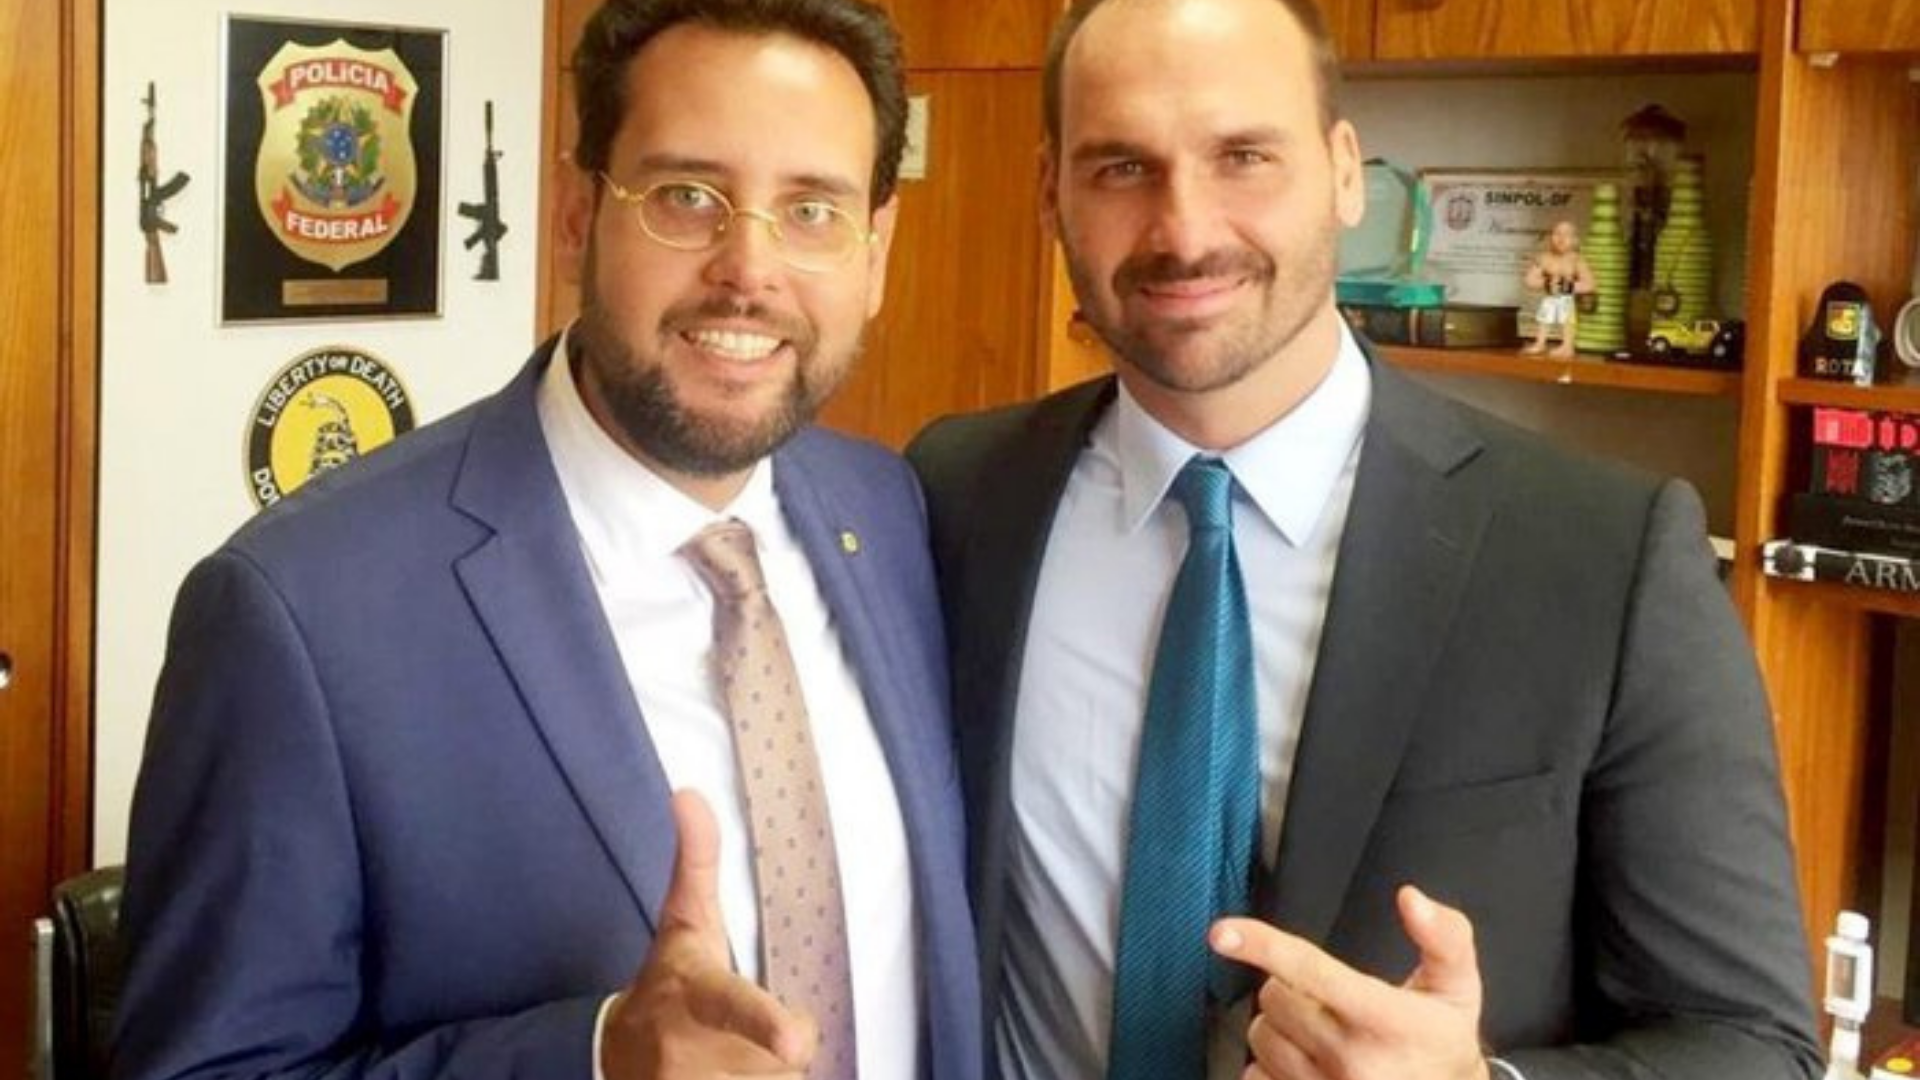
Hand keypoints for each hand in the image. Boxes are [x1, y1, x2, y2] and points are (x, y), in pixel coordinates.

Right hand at [600, 790, 816, 1078]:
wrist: (617, 1054)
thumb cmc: (668, 977)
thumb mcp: (685, 922)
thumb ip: (697, 861)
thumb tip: (688, 793)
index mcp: (701, 994)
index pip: (737, 1005)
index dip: (768, 1023)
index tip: (798, 1040)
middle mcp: (699, 1051)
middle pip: (783, 1058)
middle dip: (784, 1048)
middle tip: (765, 1035)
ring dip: (774, 1071)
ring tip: (746, 1055)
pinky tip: (743, 1071)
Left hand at [1209, 885, 1488, 1079]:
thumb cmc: (1442, 1039)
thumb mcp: (1457, 985)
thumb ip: (1443, 936)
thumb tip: (1410, 899)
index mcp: (1387, 1020)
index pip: (1313, 972)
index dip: (1263, 945)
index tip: (1221, 932)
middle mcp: (1353, 1060)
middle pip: (1276, 997)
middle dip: (1291, 989)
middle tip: (1328, 1000)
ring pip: (1261, 1035)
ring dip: (1280, 1027)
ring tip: (1322, 1034)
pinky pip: (1254, 1075)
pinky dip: (1270, 1064)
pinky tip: (1308, 1064)